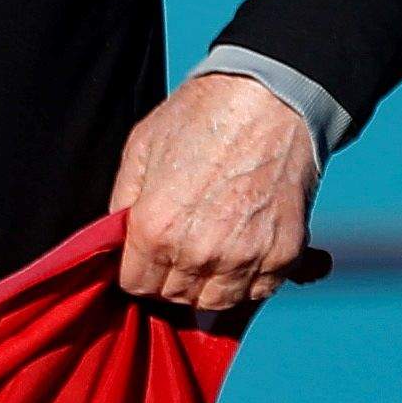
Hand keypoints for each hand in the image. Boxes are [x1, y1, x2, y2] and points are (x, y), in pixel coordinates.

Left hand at [110, 72, 320, 311]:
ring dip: (207, 284)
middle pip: (174, 297)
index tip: (146, 255)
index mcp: (156, 228)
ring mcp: (245, 257)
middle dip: (169, 277)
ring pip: (215, 302)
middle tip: (179, 247)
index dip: (137, 270)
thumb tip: (118, 239)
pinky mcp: (284, 254)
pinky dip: (247, 280)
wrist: (271, 100)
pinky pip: (258, 291)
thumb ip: (123, 203)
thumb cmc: (201, 117)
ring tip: (208, 252)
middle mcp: (199, 252)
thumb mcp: (139, 150)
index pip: (135, 286)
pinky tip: (240, 251)